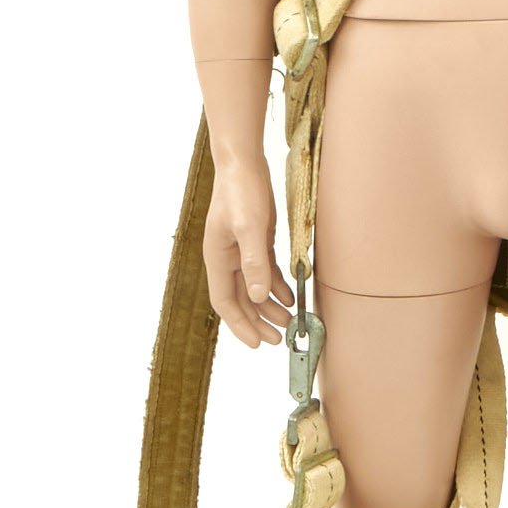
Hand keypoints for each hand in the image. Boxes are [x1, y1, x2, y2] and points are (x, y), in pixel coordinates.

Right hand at [203, 154, 295, 347]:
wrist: (243, 163)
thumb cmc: (241, 191)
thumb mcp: (249, 226)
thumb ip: (253, 262)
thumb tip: (257, 296)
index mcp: (218, 258)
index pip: (226, 303)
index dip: (240, 325)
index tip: (258, 344)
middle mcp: (227, 258)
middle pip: (241, 299)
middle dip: (258, 321)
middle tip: (279, 339)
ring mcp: (241, 249)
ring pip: (254, 287)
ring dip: (269, 306)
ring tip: (289, 321)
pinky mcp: (256, 240)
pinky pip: (265, 271)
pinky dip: (276, 285)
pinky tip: (289, 295)